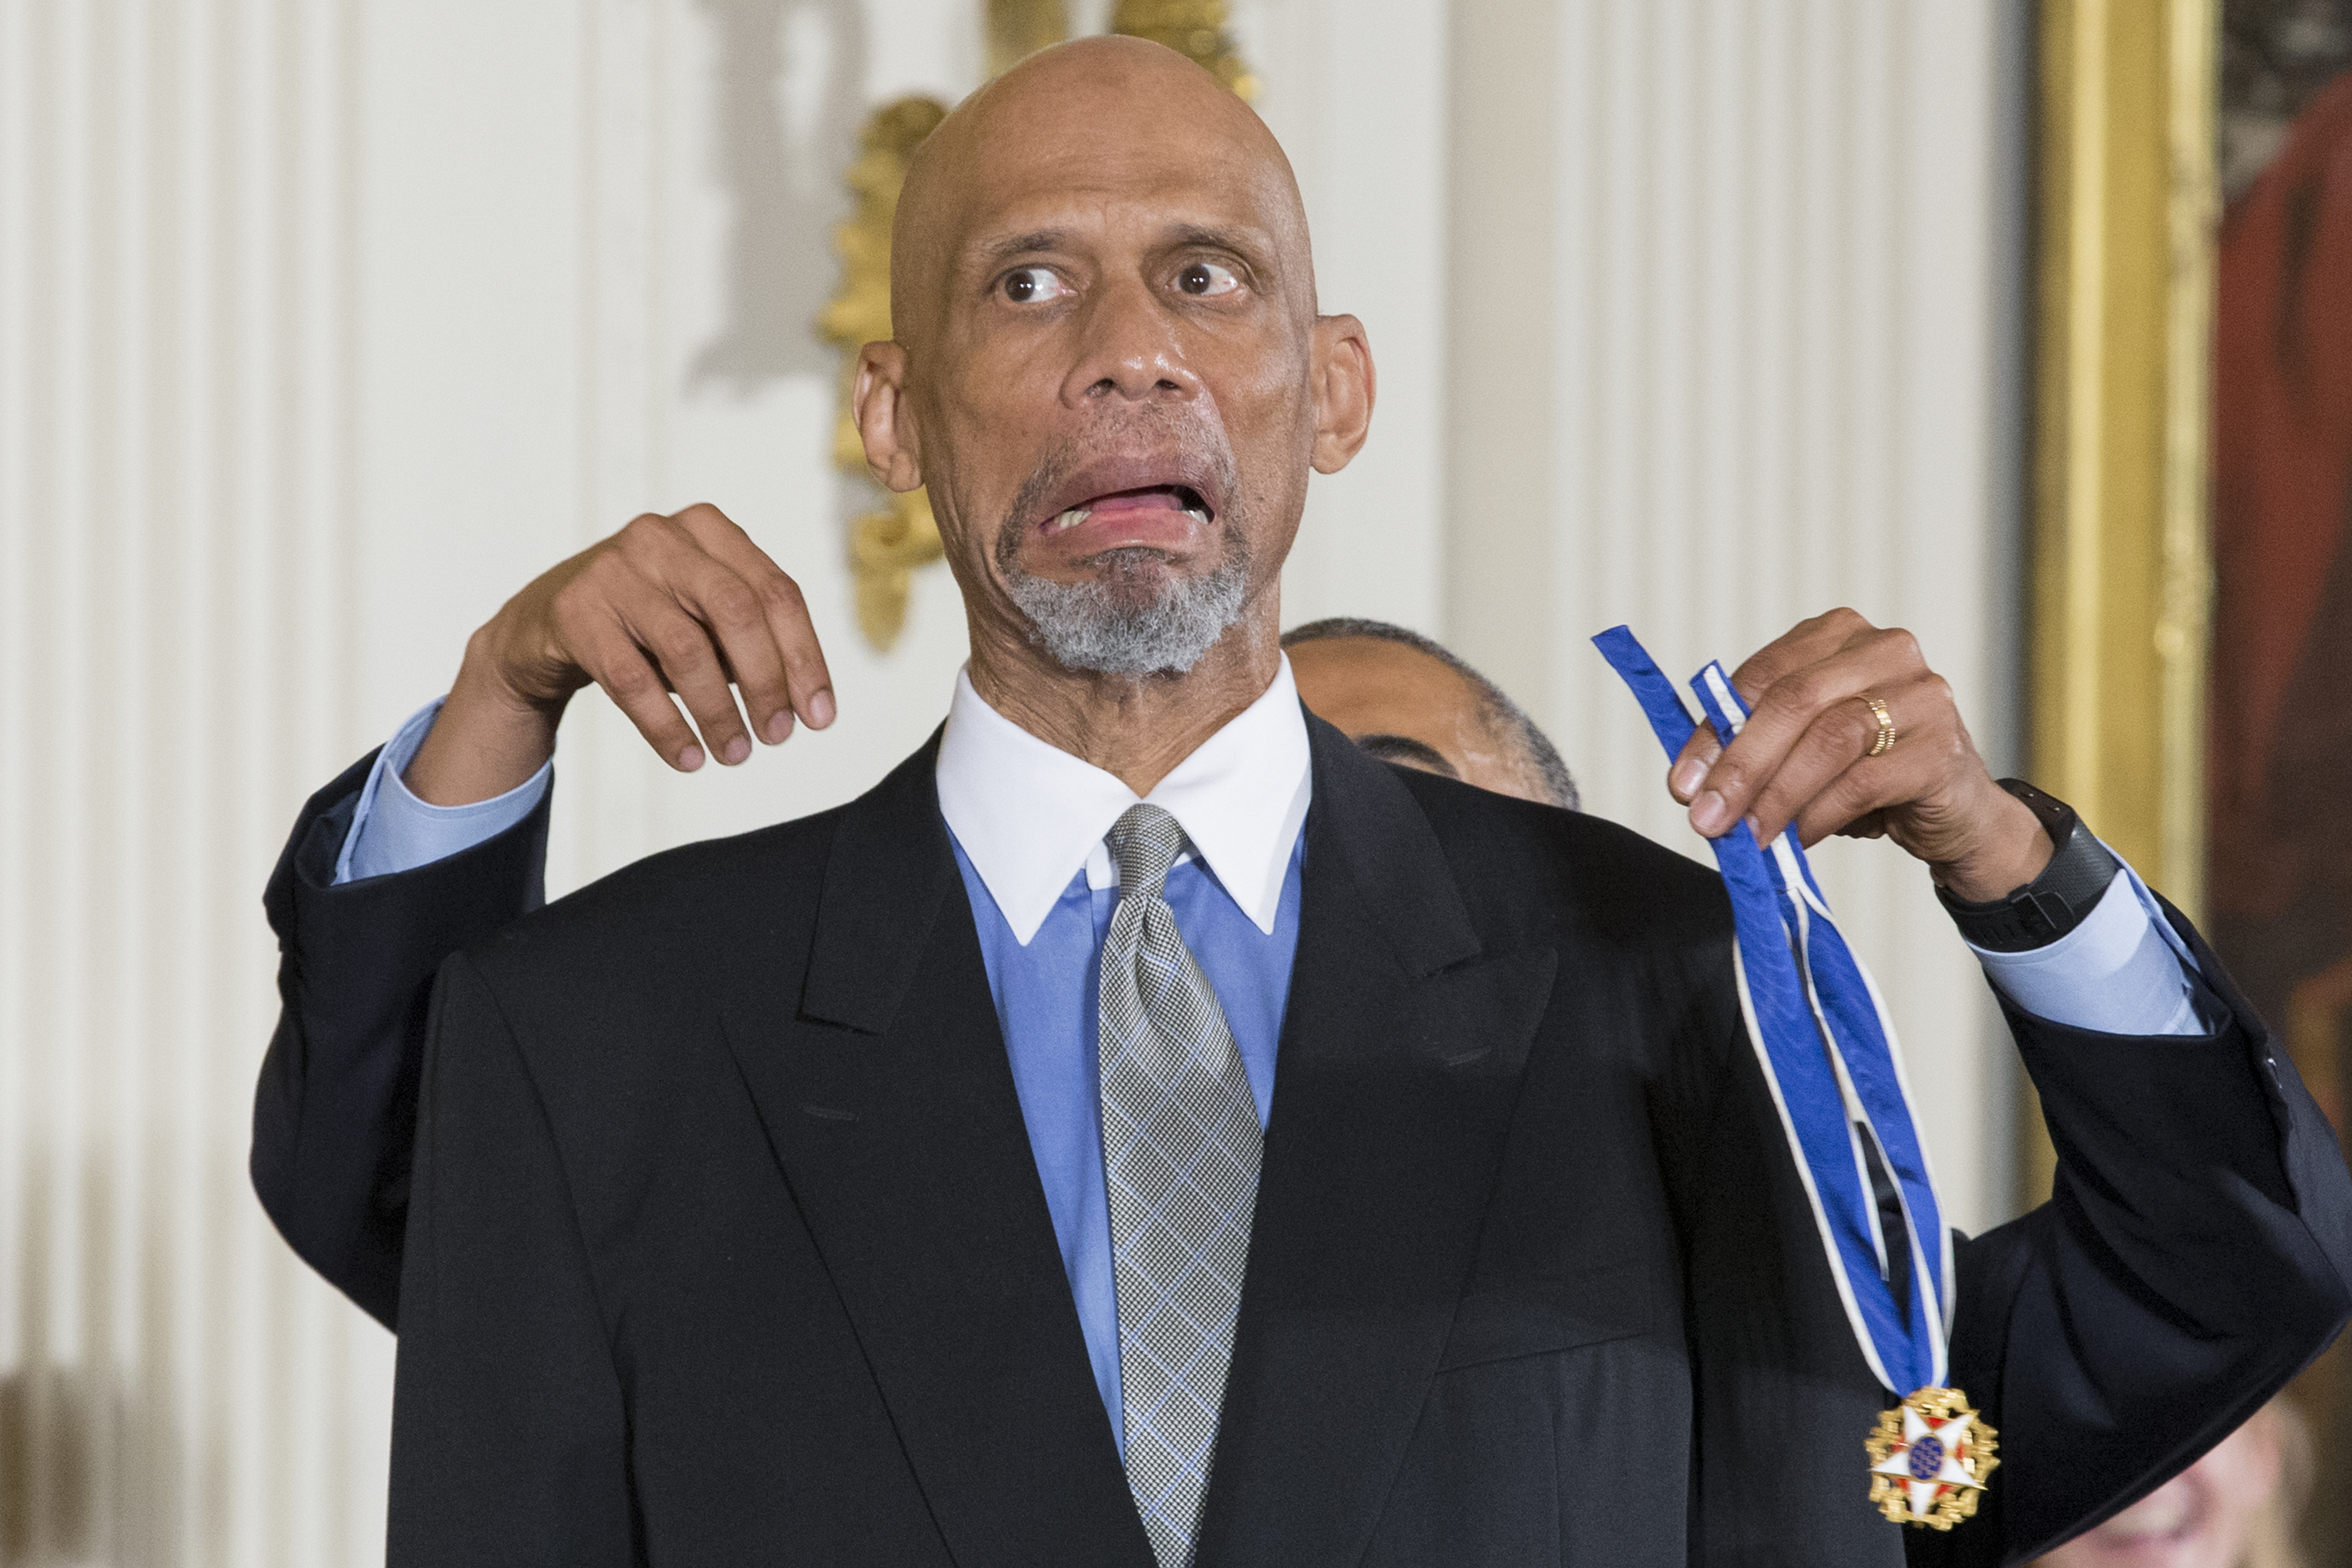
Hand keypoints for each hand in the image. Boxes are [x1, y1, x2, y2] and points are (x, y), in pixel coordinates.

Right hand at [403, 505, 834, 805]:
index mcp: (709, 529)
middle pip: (738, 612)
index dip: (806, 658)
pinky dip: (666, 727)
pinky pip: (632, 681)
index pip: (777, 593)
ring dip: (718, 712)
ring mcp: (614, 569)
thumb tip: (807, 704)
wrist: (546, 625)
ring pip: (686, 648)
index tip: (820, 717)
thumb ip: (754, 642)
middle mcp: (662, 537)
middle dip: (767, 682)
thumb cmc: (648, 623)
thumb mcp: (705, 619)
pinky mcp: (575, 611)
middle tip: (778, 736)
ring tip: (735, 754)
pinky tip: (688, 758)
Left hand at [1664, 609, 2048, 902]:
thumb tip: (1692, 784)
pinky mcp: (1942, 747)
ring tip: (1748, 835)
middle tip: (1706, 816)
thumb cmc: (1869, 771)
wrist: (1954, 811)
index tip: (1682, 783)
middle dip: (1741, 764)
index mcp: (1838, 635)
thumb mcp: (1803, 748)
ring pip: (1831, 738)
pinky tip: (1797, 838)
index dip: (1715, 731)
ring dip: (1777, 794)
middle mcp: (1885, 650)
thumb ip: (1754, 748)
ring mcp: (1922, 694)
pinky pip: (1865, 781)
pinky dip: (1820, 814)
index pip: (1763, 675)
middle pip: (1795, 700)